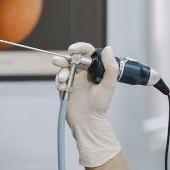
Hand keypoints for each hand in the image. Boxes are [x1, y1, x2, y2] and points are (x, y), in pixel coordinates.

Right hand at [51, 42, 120, 167]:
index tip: (72, 49)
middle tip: (59, 61)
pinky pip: (58, 80)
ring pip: (63, 68)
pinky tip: (63, 88)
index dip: (79, 47)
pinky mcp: (65, 87)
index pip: (86, 52)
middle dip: (64, 59)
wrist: (88, 121)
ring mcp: (73, 79)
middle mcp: (83, 72)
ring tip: (63, 80)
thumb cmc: (100, 105)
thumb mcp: (109, 85)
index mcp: (94, 68)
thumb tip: (108, 49)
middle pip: (71, 58)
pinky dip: (59, 82)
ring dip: (61, 72)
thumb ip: (110, 67)